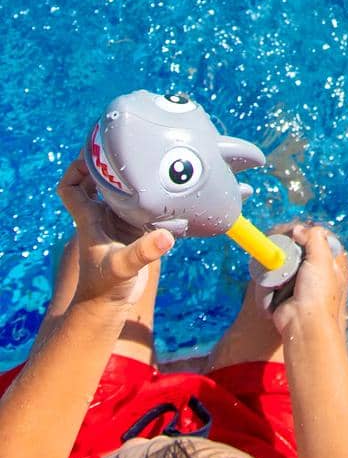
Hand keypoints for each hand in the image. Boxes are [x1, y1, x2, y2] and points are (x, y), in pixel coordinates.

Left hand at [58, 159, 173, 308]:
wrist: (107, 308)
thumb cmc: (106, 288)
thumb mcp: (123, 267)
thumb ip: (143, 252)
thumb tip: (166, 237)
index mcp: (89, 219)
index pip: (70, 187)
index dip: (76, 169)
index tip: (96, 157)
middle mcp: (100, 217)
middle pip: (96, 182)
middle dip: (108, 165)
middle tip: (130, 150)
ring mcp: (116, 224)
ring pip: (118, 192)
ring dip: (130, 179)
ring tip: (150, 163)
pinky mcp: (132, 233)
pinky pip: (137, 206)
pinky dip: (147, 197)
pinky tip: (166, 191)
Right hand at [266, 222, 347, 336]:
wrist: (303, 325)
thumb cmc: (318, 294)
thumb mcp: (321, 259)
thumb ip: (314, 238)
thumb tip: (299, 229)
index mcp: (335, 263)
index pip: (323, 239)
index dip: (310, 235)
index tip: (297, 233)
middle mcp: (321, 272)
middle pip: (303, 250)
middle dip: (292, 250)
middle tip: (284, 249)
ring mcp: (304, 283)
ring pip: (289, 263)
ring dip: (282, 264)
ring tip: (279, 266)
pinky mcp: (289, 292)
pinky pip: (279, 278)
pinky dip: (275, 278)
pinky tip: (274, 280)